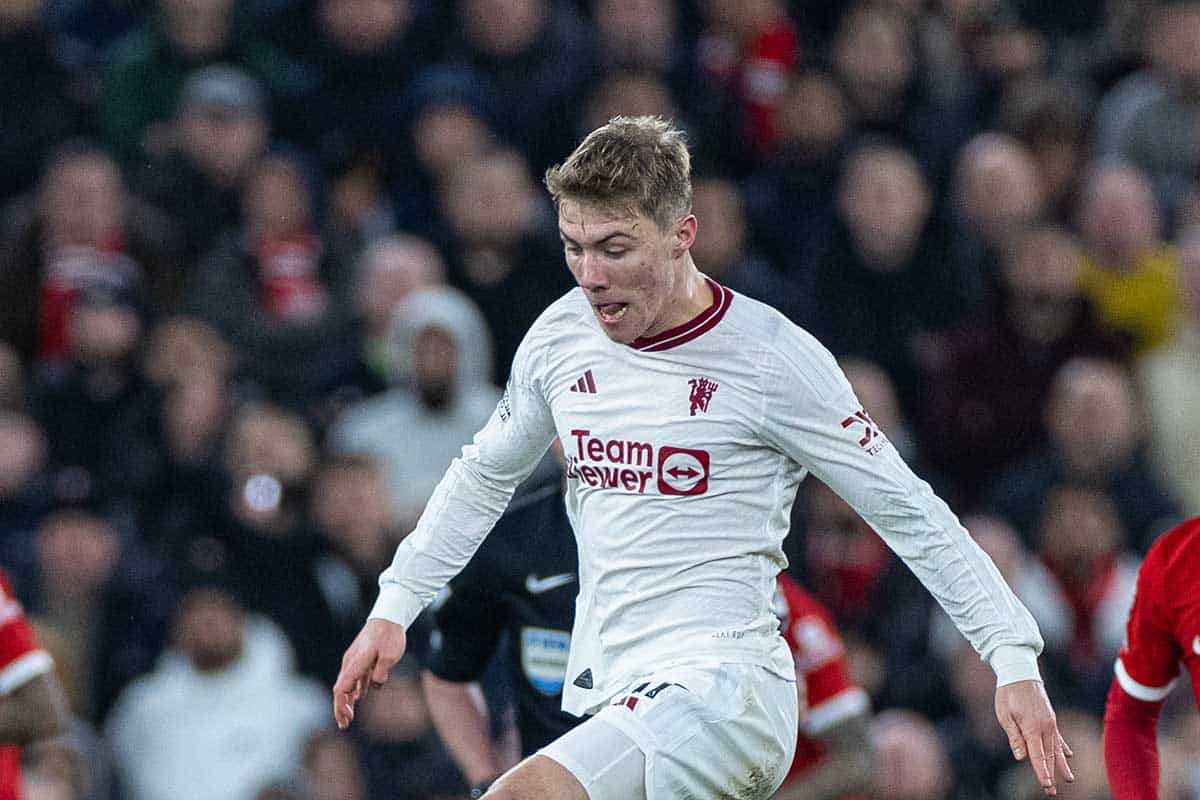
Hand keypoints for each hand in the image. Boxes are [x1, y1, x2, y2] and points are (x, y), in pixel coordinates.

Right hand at [332, 618, 406, 728]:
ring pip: (347, 684)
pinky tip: (360, 695)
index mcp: (355, 664)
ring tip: (350, 715)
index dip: (340, 706)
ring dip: (348, 700)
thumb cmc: (390, 635)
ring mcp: (355, 659)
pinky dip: (355, 688)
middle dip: (341, 708)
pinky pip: (355, 676)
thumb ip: (380, 673)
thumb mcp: (390, 656)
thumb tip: (374, 687)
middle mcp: (351, 663)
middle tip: (345, 724)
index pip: (341, 690)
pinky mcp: (361, 657)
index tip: (346, 719)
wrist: (389, 615)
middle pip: (341, 689)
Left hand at [995, 679, 1073, 795]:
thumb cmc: (1008, 693)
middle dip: (1051, 774)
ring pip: (1057, 748)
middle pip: (1049, 755)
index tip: (1046, 785)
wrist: (1020, 672)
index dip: (1042, 771)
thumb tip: (1021, 757)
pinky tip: (1069, 756)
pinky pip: (1059, 736)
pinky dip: (1063, 747)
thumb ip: (1014, 737)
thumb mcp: (1004, 715)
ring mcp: (1050, 723)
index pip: (1038, 755)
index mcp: (1032, 727)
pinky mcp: (1051, 718)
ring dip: (1061, 765)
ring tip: (1068, 779)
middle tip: (1052, 792)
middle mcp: (1045, 727)